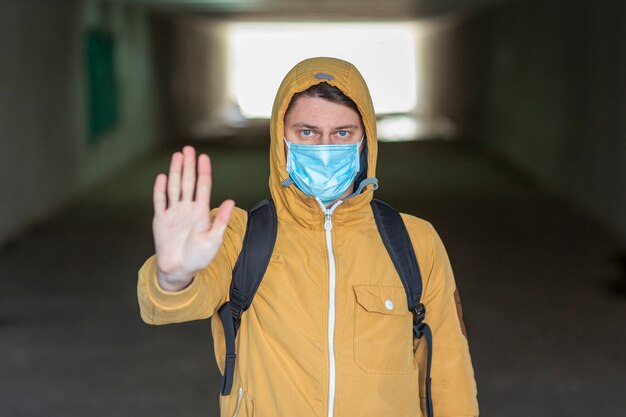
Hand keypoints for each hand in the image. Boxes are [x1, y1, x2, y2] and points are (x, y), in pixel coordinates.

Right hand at [152, 146, 234, 290]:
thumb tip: (230, 201)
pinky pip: (160, 201)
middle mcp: (187, 209)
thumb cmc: (199, 256)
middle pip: (188, 182)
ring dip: (176, 172)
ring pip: (174, 187)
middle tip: (188, 149)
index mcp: (201, 212)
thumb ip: (220, 220)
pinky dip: (160, 189)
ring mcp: (173, 213)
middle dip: (189, 165)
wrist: (179, 269)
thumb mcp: (214, 239)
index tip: (204, 157)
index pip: (203, 187)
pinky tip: (162, 177)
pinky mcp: (161, 220)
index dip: (203, 171)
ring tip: (177, 156)